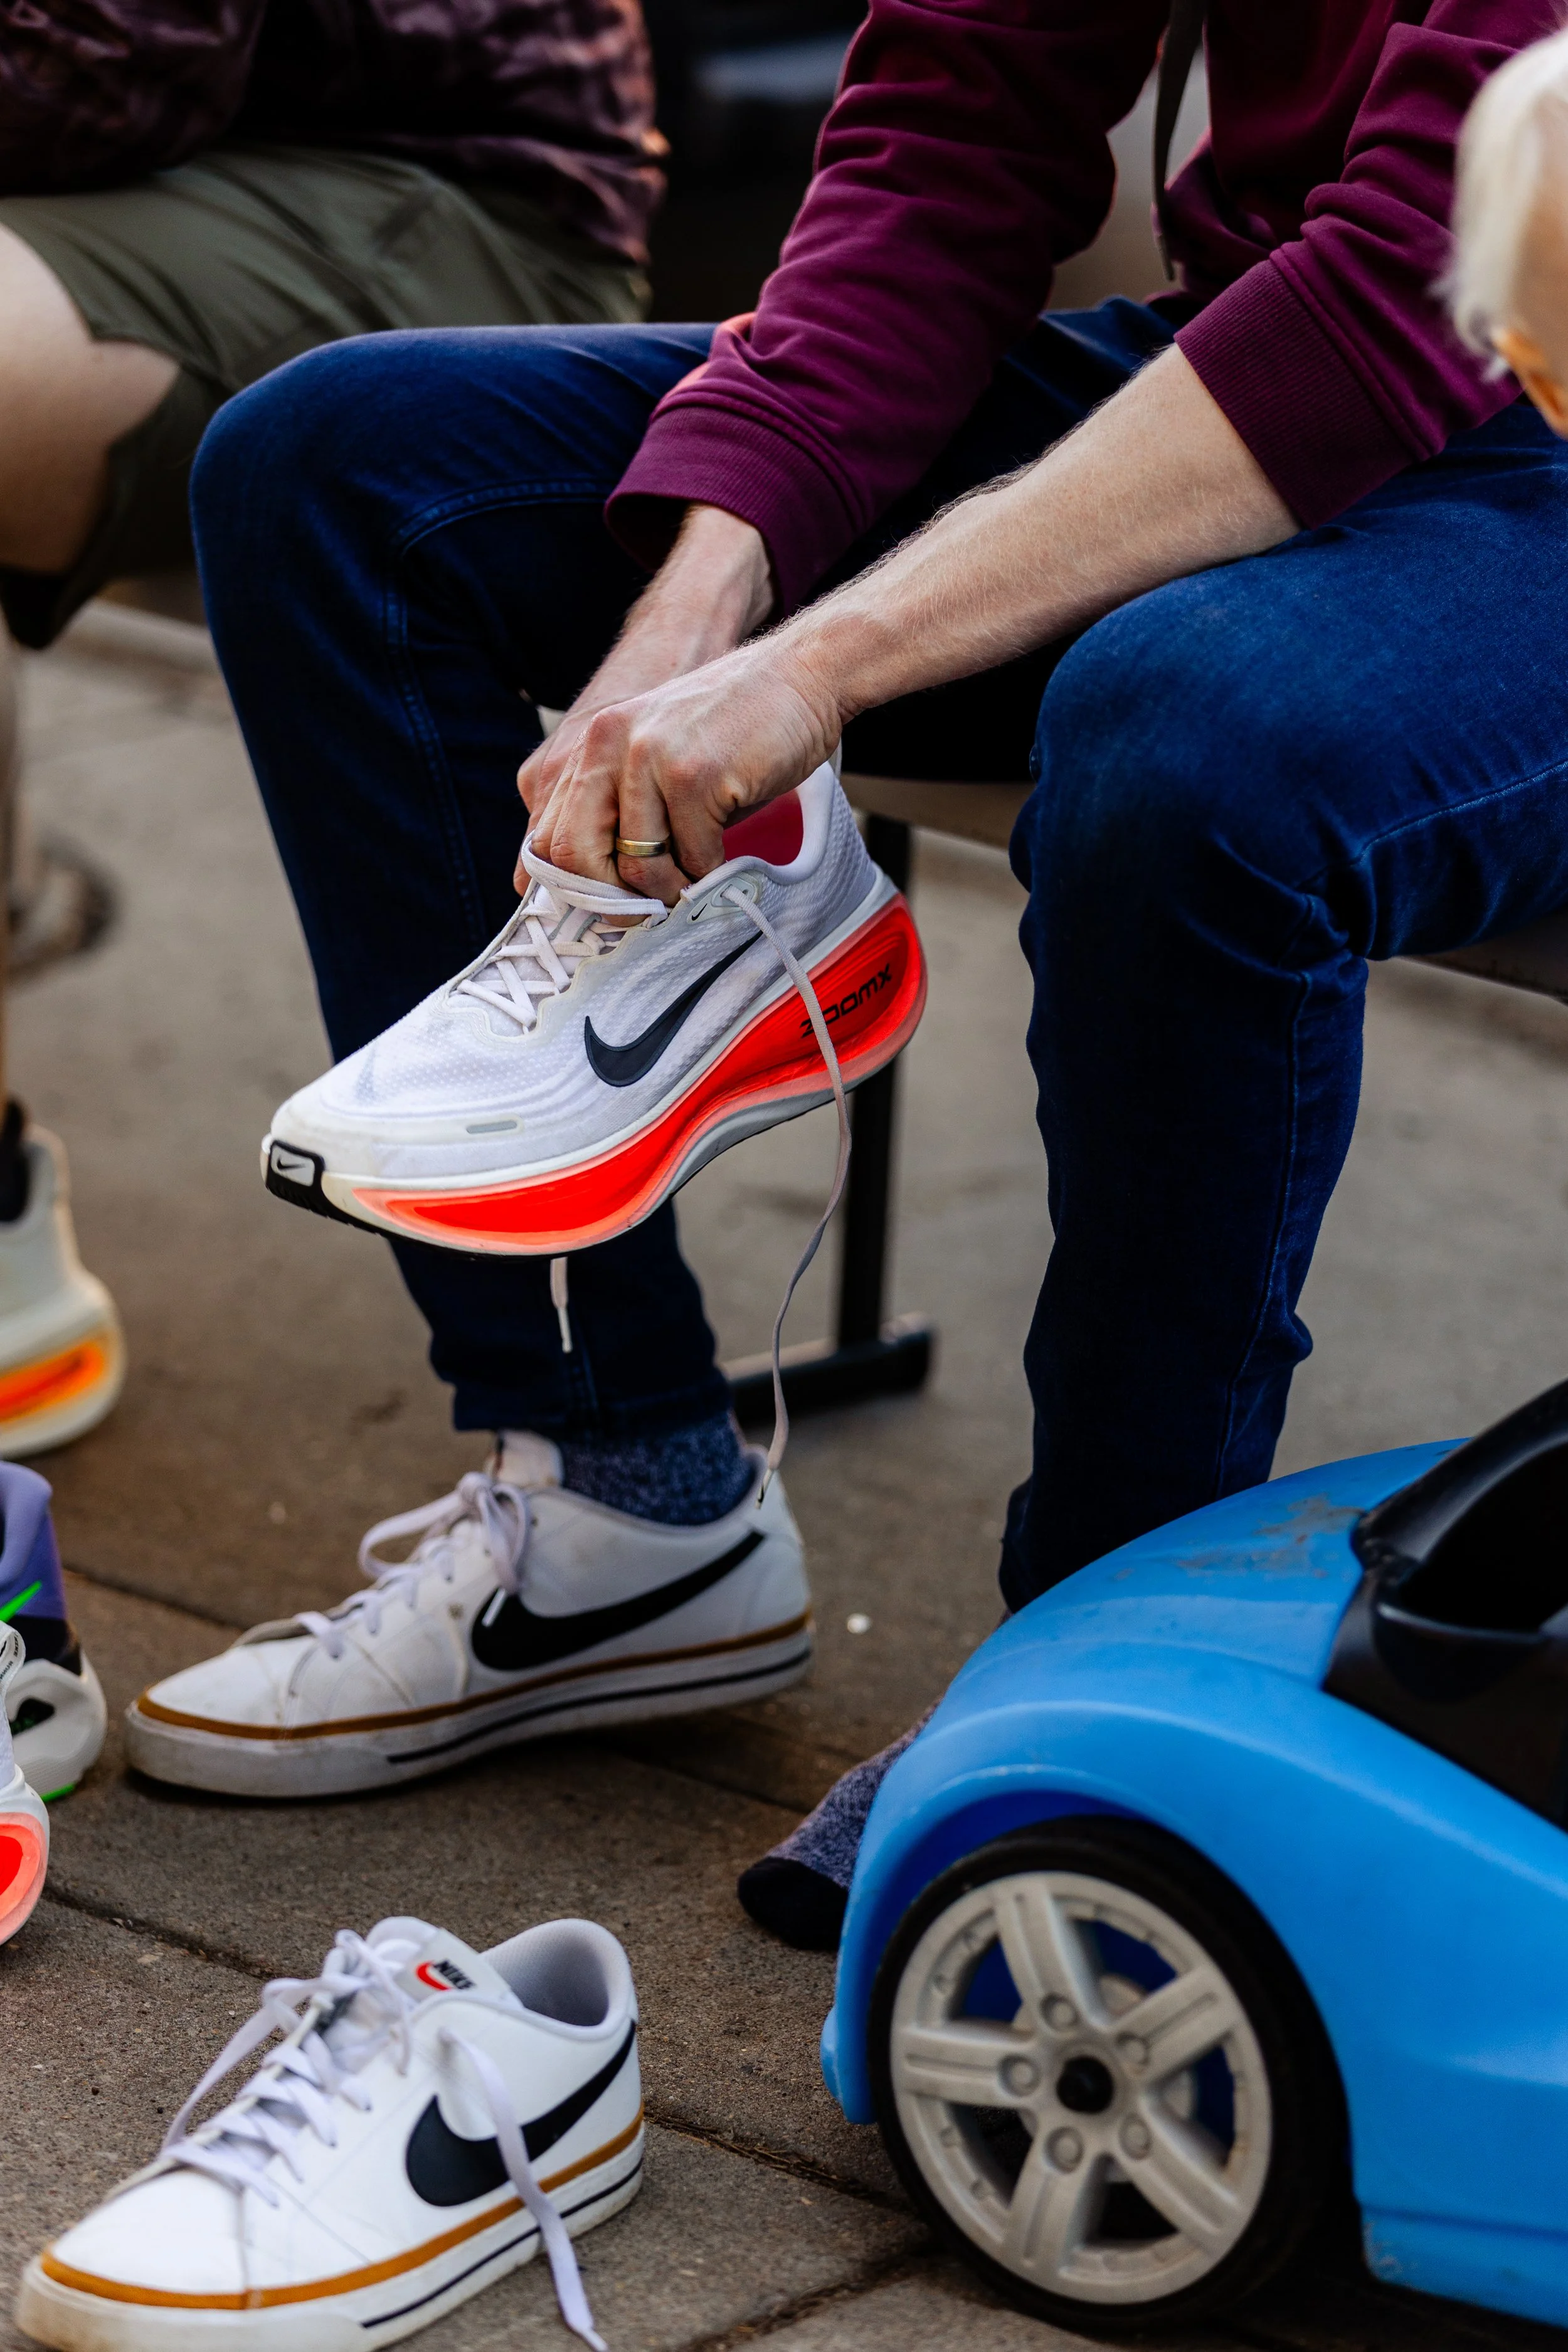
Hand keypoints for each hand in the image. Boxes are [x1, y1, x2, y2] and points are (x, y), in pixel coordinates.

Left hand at [524, 635, 839, 901]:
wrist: (803, 675)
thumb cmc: (737, 729)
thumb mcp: (660, 758)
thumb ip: (623, 809)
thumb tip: (604, 890)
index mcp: (592, 743)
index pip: (547, 836)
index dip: (576, 884)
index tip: (613, 901)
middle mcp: (608, 744)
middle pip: (575, 857)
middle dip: (615, 898)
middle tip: (649, 909)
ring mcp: (650, 757)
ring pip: (636, 866)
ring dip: (671, 887)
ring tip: (695, 878)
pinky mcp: (695, 775)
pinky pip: (692, 857)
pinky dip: (711, 869)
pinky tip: (725, 851)